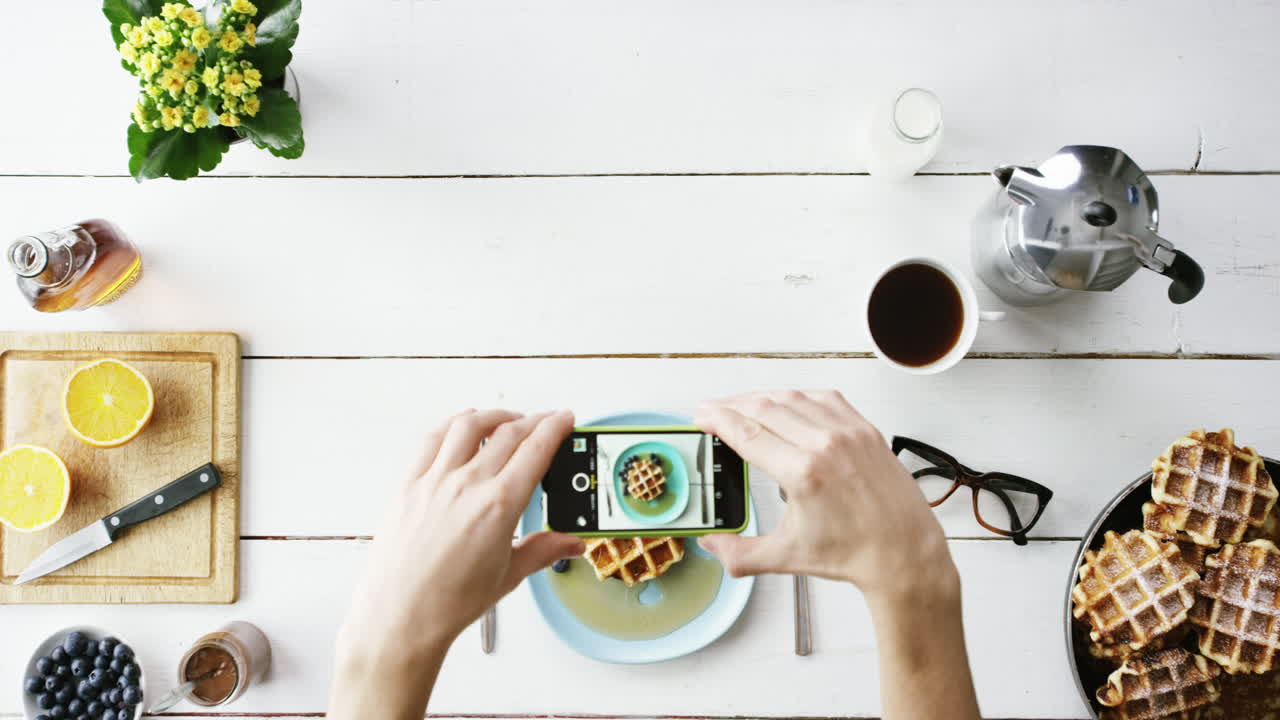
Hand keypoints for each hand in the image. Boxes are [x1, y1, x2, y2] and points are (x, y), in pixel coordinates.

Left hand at [337, 409, 582, 664]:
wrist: (402, 616)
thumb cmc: (448, 602)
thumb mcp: (508, 575)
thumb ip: (544, 550)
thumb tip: (570, 543)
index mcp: (498, 506)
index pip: (535, 450)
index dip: (555, 428)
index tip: (564, 419)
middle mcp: (466, 485)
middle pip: (507, 432)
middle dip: (533, 421)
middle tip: (544, 422)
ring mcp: (434, 481)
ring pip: (467, 425)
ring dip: (492, 415)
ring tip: (505, 419)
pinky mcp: (408, 485)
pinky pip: (431, 439)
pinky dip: (451, 426)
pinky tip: (459, 428)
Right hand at [696, 391, 955, 601]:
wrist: (905, 553)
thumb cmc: (855, 553)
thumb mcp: (786, 557)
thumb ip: (739, 553)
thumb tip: (709, 545)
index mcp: (802, 474)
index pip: (747, 432)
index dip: (718, 419)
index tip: (702, 415)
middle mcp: (825, 445)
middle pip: (764, 407)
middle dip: (731, 405)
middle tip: (713, 409)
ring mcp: (848, 432)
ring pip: (792, 397)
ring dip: (761, 396)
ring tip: (743, 405)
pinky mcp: (865, 429)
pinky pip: (824, 398)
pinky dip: (799, 395)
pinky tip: (786, 401)